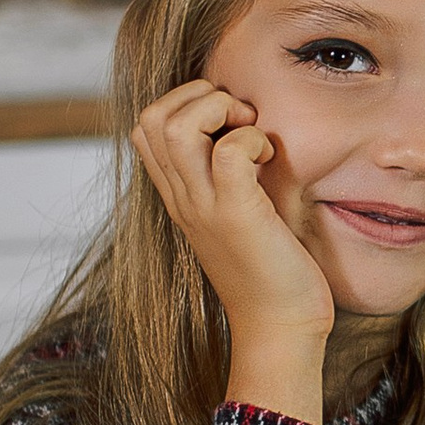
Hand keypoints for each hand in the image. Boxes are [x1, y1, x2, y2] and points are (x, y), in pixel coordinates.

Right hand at [133, 79, 333, 414]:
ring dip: (219, 109)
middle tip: (240, 120)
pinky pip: (228, 152)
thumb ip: (226, 180)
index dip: (183, 104)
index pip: (145, 127)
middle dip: (198, 95)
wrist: (279, 328)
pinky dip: (251, 139)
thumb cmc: (270, 272)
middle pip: (150, 117)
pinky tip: (269, 160)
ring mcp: (204, 207)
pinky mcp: (236, 216)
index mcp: (178, 196)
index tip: (227, 123)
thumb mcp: (237, 216)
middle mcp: (182, 198)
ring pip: (176, 126)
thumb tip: (244, 135)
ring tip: (250, 131)